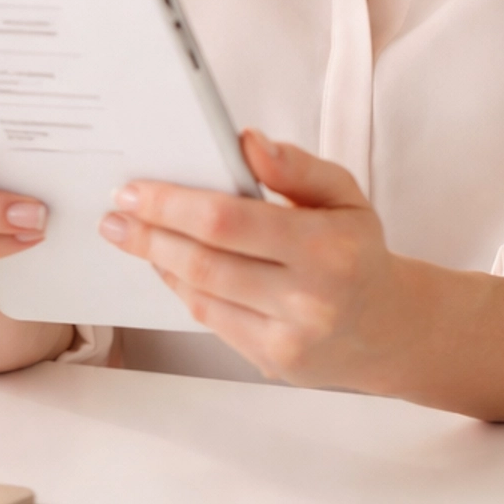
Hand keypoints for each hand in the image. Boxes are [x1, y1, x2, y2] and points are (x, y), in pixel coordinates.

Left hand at [99, 131, 397, 388]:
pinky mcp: (272, 361)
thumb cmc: (357, 251)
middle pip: (205, 262)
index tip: (134, 190)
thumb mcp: (344, 195)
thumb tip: (246, 141)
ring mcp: (289, 337)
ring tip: (128, 234)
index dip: (172, 204)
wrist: (387, 328)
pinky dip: (181, 288)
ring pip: (201, 294)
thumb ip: (296, 166)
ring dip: (156, 261)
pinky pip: (211, 319)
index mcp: (327, 247)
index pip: (229, 221)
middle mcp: (308, 298)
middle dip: (149, 234)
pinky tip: (166, 264)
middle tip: (116, 212)